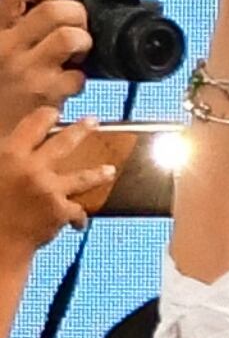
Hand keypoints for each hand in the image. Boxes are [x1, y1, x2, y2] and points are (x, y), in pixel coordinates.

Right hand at [0, 0, 89, 132]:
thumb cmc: (0, 80)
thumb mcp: (0, 40)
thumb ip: (18, 9)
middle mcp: (7, 47)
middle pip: (53, 11)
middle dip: (76, 13)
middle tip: (78, 23)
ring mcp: (28, 71)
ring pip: (69, 38)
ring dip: (83, 41)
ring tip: (78, 50)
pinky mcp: (47, 94)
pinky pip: (77, 76)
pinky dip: (80, 77)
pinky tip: (70, 79)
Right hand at [0, 108, 113, 260]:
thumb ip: (7, 158)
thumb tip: (12, 149)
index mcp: (9, 155)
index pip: (32, 126)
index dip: (45, 116)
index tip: (55, 113)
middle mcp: (32, 168)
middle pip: (64, 143)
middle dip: (81, 130)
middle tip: (94, 121)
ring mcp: (49, 189)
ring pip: (83, 177)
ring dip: (98, 173)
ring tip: (110, 170)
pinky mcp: (61, 211)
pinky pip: (77, 211)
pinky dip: (77, 218)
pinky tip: (77, 224)